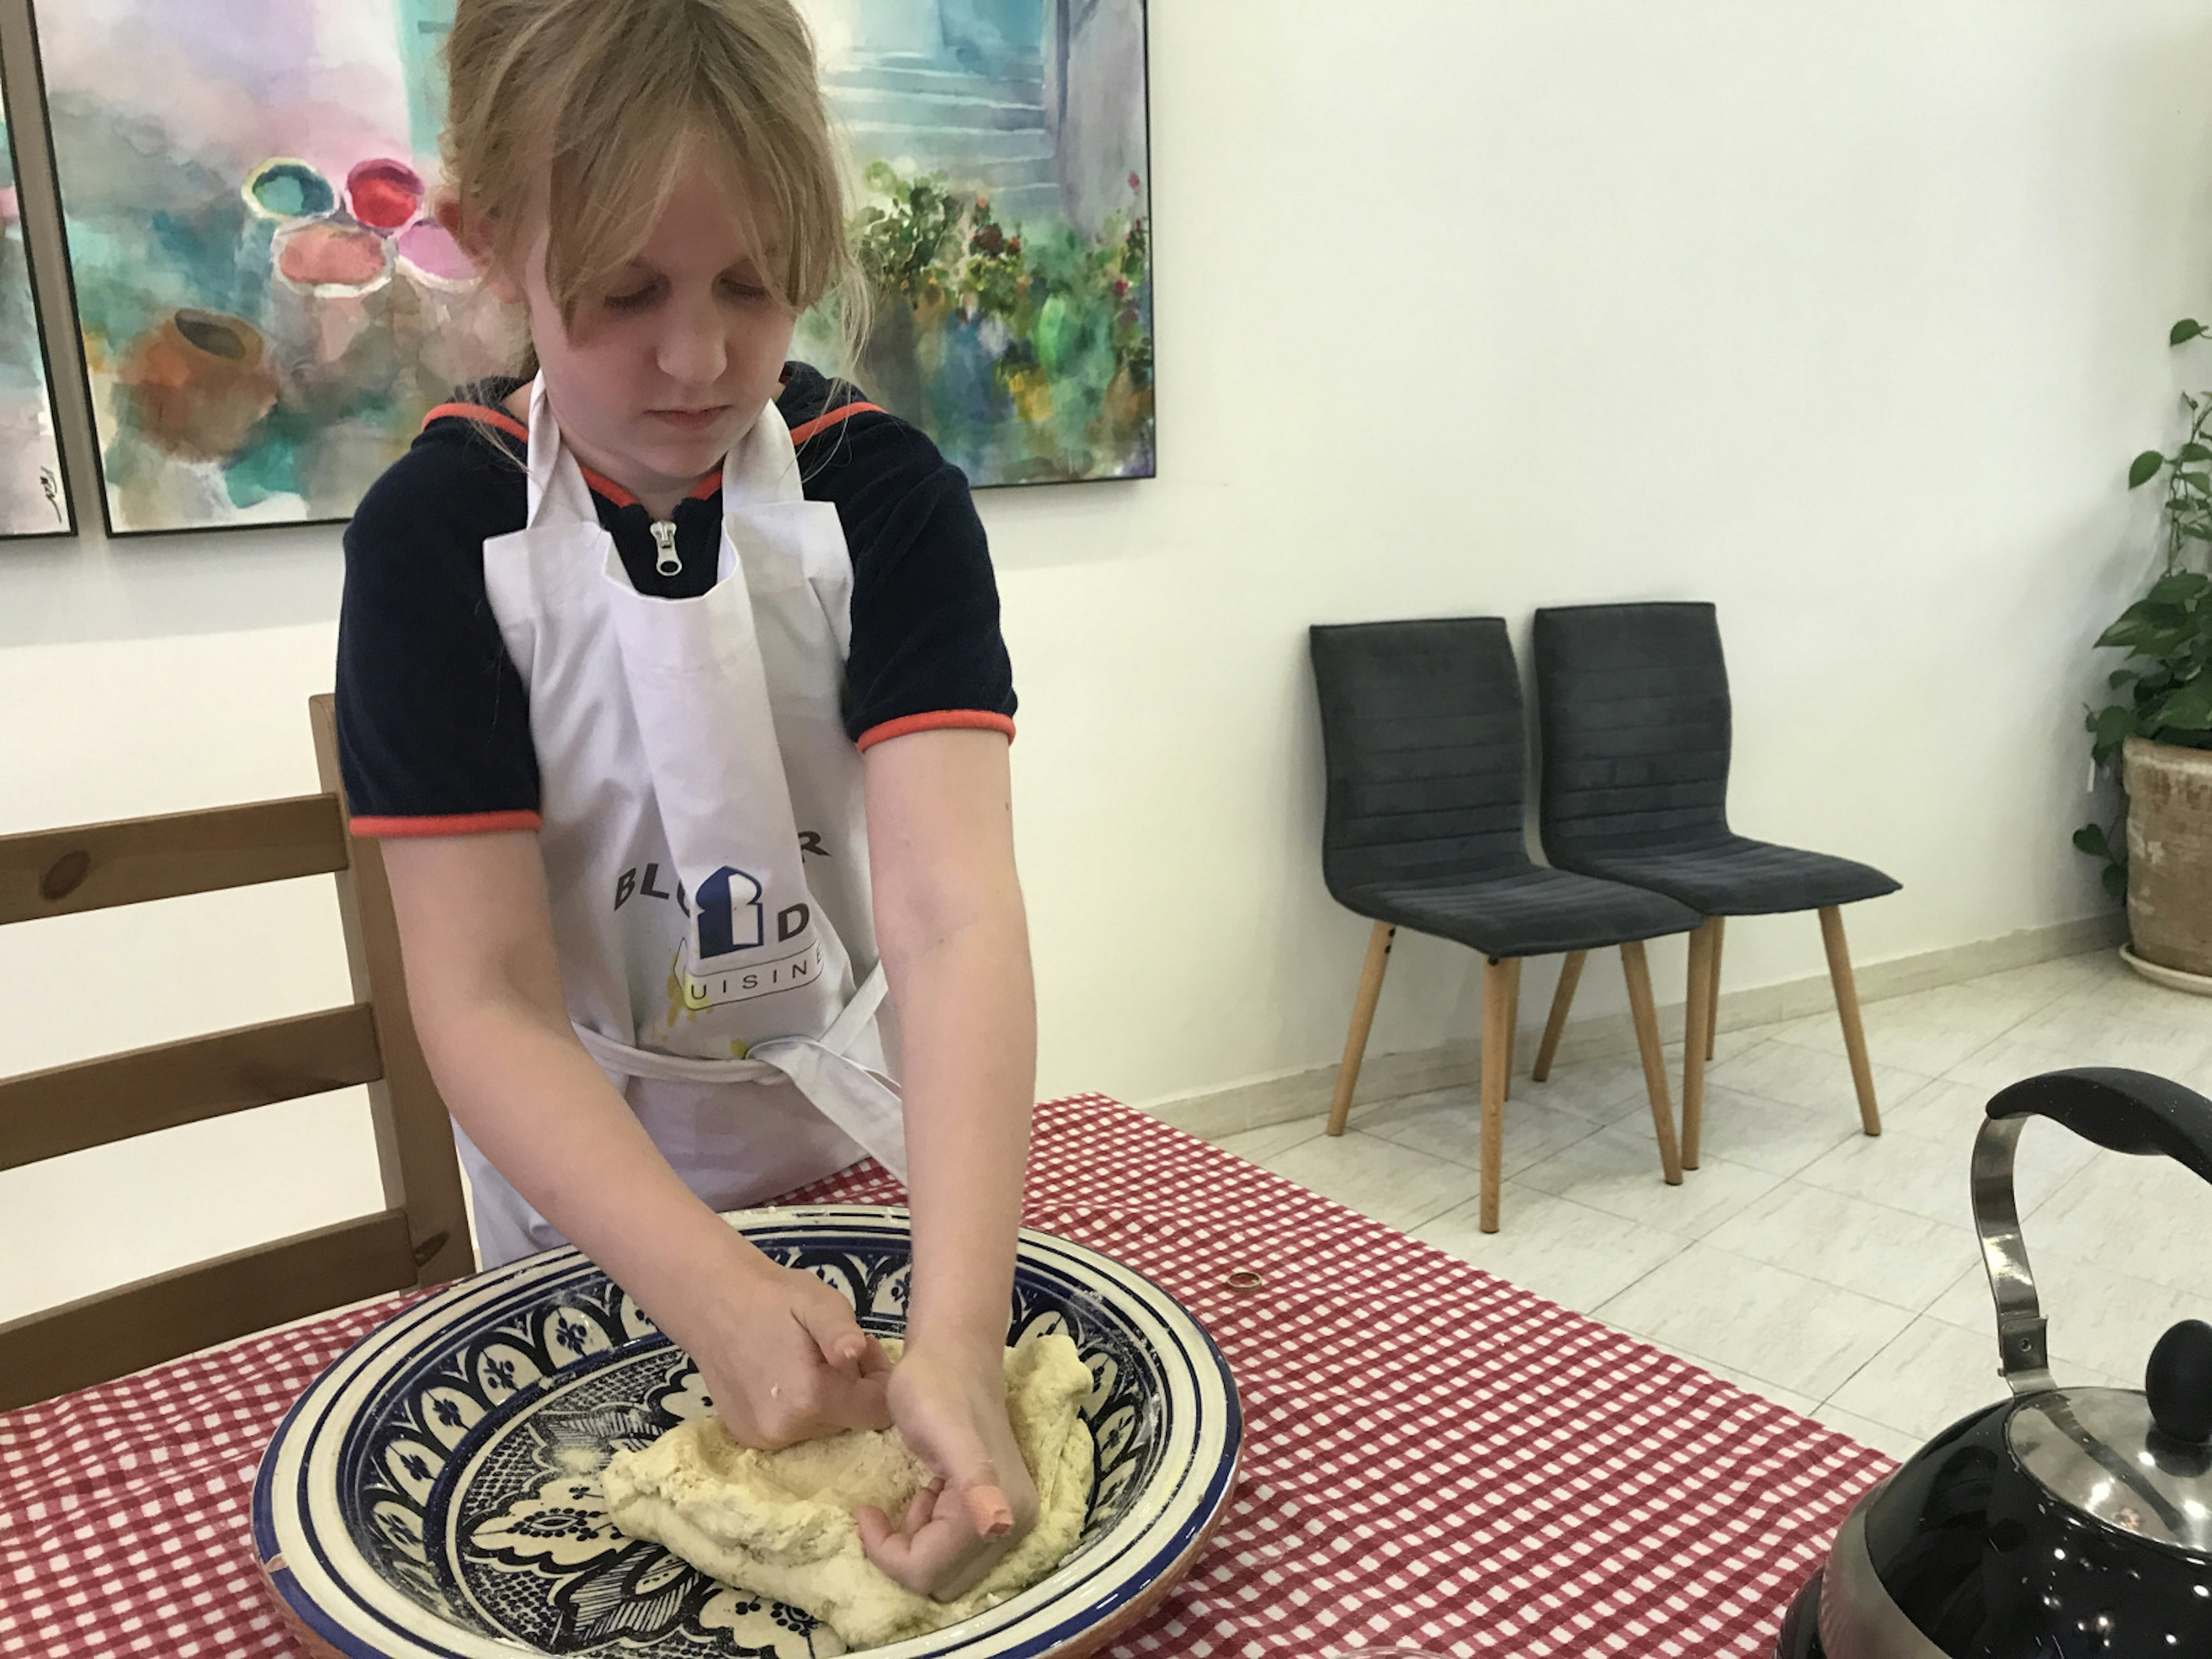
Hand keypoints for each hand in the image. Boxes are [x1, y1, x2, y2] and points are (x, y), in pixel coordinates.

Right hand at [682, 1254, 893, 1449]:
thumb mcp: (817, 1301)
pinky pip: (795, 1429)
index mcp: (809, 1398)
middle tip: (836, 1349)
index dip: (880, 1380)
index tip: (865, 1349)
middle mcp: (786, 1430)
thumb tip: (856, 1352)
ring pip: (824, 1426)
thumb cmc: (773, 1297)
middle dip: (854, 1387)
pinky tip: (785, 1374)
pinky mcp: (748, 1438)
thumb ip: (841, 1331)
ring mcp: (763, 1439)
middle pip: (849, 1421)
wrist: (712, 1302)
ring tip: (808, 1358)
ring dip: (827, 1397)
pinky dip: (800, 1407)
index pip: (877, 1413)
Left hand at [857, 1340, 1038, 1599]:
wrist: (951, 1352)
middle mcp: (1016, 1525)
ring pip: (945, 1571)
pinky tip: (927, 1492)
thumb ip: (975, 1481)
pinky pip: (952, 1552)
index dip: (888, 1550)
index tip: (867, 1511)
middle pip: (941, 1580)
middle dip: (906, 1552)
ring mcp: (1009, 1519)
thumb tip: (999, 1526)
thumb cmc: (935, 1387)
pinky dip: (929, 1531)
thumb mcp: (946, 1432)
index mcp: (1006, 1512)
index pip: (930, 1571)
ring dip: (916, 1543)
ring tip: (914, 1493)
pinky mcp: (997, 1511)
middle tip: (891, 1507)